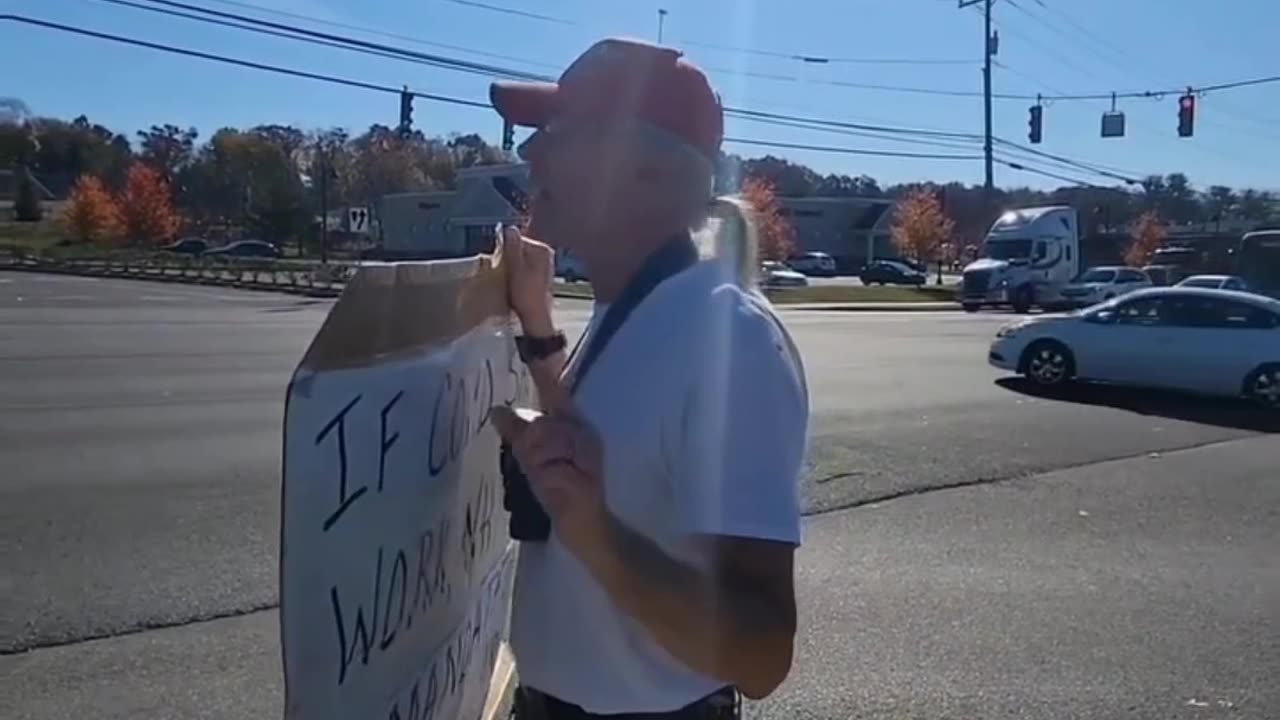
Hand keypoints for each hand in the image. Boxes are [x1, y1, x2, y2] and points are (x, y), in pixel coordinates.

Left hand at [490, 385, 606, 550]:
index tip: (533, 346)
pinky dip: (549, 483)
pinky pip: (551, 472)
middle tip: (544, 472)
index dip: (544, 371)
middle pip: (538, 426)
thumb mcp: (536, 461)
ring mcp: (588, 455)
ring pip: (542, 446)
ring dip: (539, 469)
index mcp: (574, 425)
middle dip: (530, 451)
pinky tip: (559, 491)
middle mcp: (585, 433)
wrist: (591, 532)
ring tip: (555, 482)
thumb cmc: (563, 493)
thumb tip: (497, 411)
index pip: (555, 392)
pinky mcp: (585, 479)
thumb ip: (521, 434)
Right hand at [500, 225, 554, 334]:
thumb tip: (510, 228)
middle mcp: (546, 255)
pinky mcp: (539, 277)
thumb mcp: (516, 268)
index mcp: (541, 249)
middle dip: (508, 256)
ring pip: (520, 259)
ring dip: (510, 266)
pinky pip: (523, 269)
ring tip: (507, 279)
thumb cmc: (526, 295)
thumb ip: (513, 247)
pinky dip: (516, 274)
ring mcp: (544, 266)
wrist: (536, 318)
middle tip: (501, 270)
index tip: (497, 259)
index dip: (504, 248)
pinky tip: (512, 284)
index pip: (517, 238)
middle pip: (518, 248)